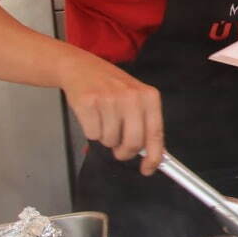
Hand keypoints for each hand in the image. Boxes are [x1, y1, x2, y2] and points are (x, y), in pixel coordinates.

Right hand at [59, 52, 164, 173]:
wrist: (82, 67)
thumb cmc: (111, 86)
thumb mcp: (136, 98)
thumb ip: (144, 123)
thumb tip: (150, 154)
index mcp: (149, 97)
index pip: (156, 134)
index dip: (154, 157)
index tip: (148, 169)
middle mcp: (132, 97)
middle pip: (133, 142)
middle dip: (125, 152)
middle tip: (119, 149)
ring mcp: (110, 99)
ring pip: (110, 140)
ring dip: (106, 138)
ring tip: (104, 120)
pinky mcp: (88, 103)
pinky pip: (93, 134)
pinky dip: (91, 131)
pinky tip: (92, 115)